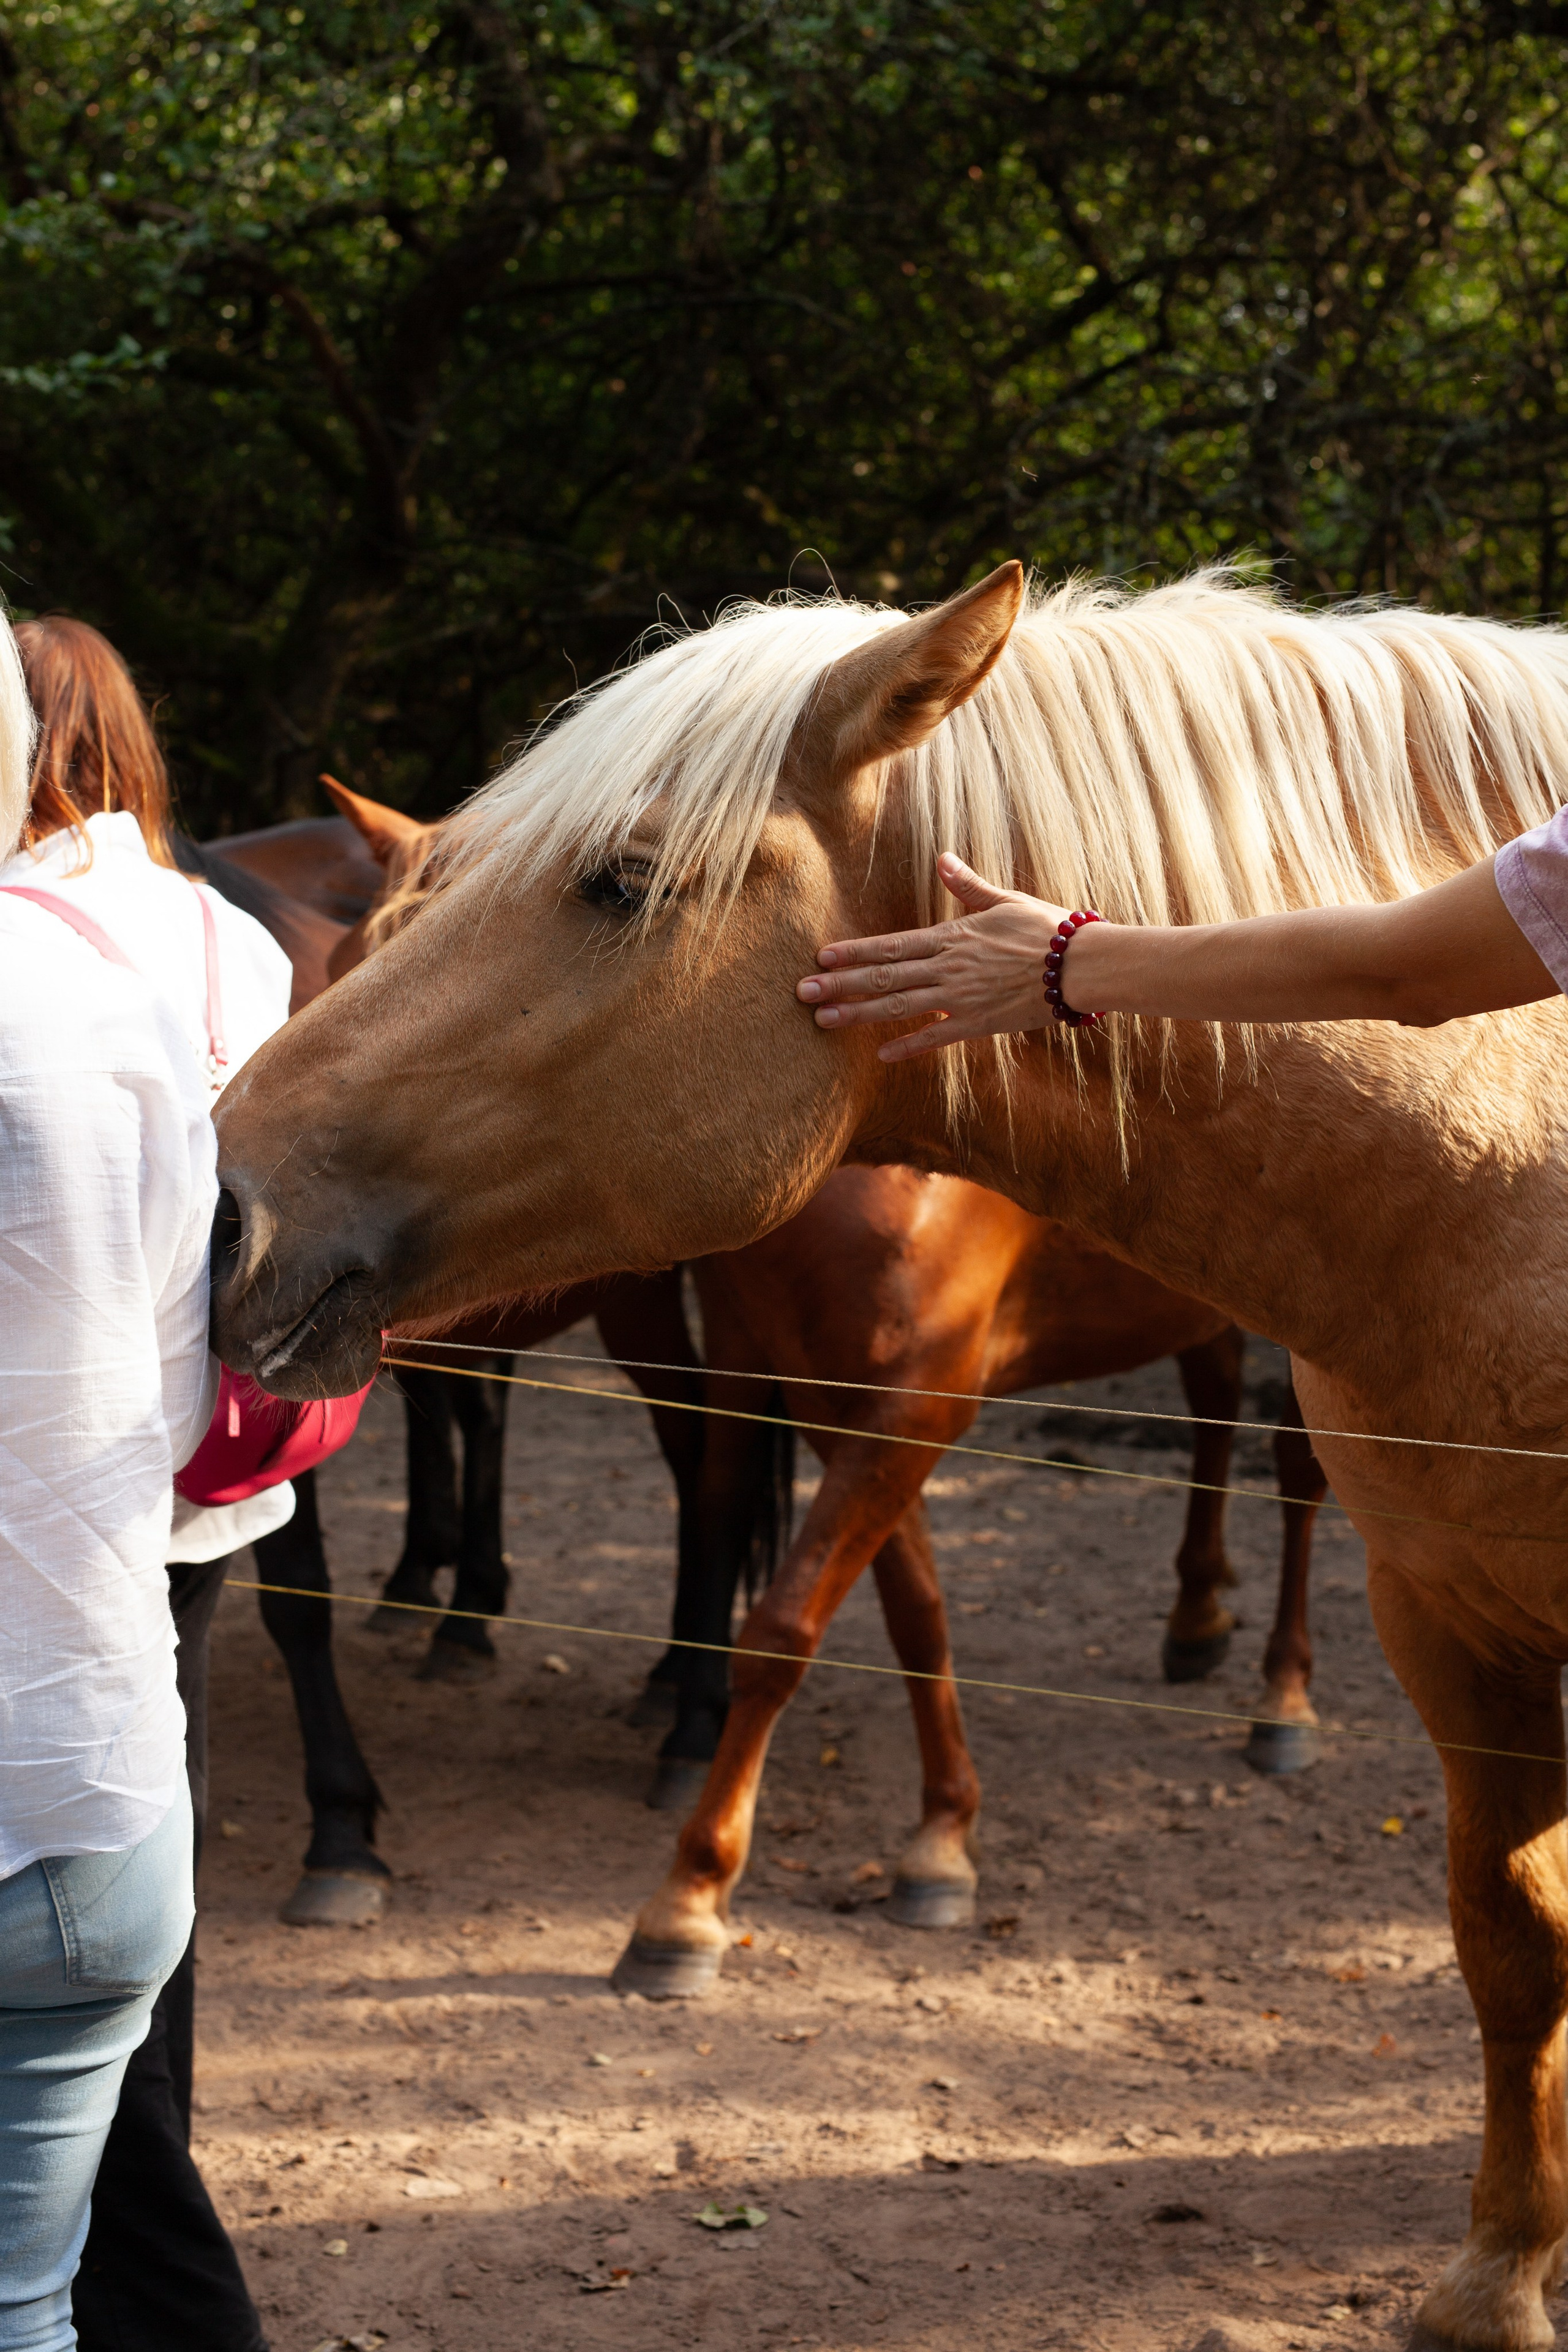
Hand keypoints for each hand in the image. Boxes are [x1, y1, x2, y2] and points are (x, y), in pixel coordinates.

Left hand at [796, 852, 1072, 1061]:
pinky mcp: (978, 1024)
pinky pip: (936, 1038)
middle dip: (840, 985)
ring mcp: (960, 998)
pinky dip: (909, 1046)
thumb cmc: (1046, 929)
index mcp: (951, 937)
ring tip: (824, 1022)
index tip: (820, 957)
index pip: (890, 944)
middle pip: (883, 977)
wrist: (1080, 965)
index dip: (852, 951)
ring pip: (899, 1007)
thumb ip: (968, 885)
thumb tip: (942, 858)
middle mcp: (947, 968)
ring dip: (859, 1015)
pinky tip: (881, 1055)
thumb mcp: (1004, 900)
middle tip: (802, 993)